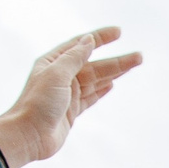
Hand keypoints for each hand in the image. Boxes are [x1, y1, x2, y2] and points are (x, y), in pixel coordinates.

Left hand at [0, 28, 142, 167]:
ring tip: (133, 66)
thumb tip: (89, 40)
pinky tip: (113, 84)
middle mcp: (61, 76)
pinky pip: (92, 96)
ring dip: (115, 73)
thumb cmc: (38, 103)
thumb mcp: (57, 75)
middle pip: (94, 64)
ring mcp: (68, 94)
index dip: (100, 38)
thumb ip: (75, 57)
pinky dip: (103, 89)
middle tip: (139, 57)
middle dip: (117, 60)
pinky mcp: (73, 111)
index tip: (119, 32)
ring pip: (97, 80)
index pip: (81, 45)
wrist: (29, 135)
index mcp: (53, 62)